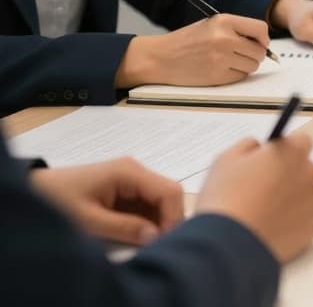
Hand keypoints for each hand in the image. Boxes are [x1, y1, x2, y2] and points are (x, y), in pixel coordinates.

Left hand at [30, 158, 183, 244]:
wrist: (33, 190)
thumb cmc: (58, 202)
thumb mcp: (89, 220)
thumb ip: (124, 228)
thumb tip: (156, 236)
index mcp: (129, 172)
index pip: (170, 191)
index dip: (173, 218)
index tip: (163, 242)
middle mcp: (136, 171)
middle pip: (168, 195)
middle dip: (166, 221)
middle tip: (155, 246)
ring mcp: (131, 179)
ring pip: (159, 201)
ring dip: (156, 222)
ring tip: (142, 242)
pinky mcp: (126, 188)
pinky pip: (146, 204)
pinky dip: (145, 221)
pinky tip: (134, 234)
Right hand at [116, 15, 269, 87]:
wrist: (160, 58)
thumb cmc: (187, 41)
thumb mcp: (211, 25)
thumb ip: (236, 30)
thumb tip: (264, 43)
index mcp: (224, 21)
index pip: (260, 29)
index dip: (263, 38)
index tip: (260, 43)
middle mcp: (225, 39)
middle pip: (259, 51)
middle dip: (255, 55)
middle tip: (242, 55)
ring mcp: (221, 58)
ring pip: (252, 66)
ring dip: (245, 66)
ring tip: (228, 61)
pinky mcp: (217, 76)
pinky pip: (240, 77)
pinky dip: (235, 75)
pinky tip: (220, 69)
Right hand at [195, 134, 312, 262]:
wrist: (230, 244)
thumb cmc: (225, 197)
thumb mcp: (226, 159)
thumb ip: (249, 146)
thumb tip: (260, 148)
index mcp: (292, 152)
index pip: (301, 141)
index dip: (284, 151)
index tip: (269, 161)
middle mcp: (310, 174)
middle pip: (305, 169)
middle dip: (290, 174)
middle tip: (263, 189)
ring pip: (307, 194)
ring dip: (293, 198)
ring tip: (265, 212)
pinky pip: (307, 218)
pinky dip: (295, 220)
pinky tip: (272, 227)